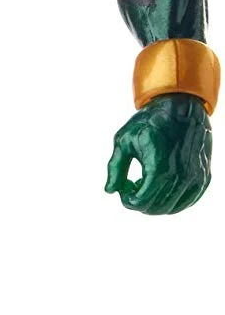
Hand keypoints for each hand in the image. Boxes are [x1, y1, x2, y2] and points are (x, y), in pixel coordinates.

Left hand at [105, 93, 211, 213]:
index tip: (123, 191)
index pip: (141, 201)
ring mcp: (194, 177)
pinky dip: (173, 202)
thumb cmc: (150, 121)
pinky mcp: (204, 176)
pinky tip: (162, 188)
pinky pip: (188, 201)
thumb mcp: (124, 140)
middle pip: (155, 208)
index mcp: (158, 166)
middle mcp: (180, 175)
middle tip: (133, 187)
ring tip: (147, 184)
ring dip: (156, 203)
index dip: (128, 201)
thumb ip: (115, 168)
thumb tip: (110, 191)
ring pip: (172, 208)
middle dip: (140, 202)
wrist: (181, 106)